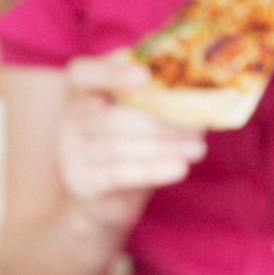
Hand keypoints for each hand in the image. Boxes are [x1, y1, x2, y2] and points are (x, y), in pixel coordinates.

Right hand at [57, 54, 207, 237]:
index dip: (111, 72)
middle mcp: (70, 120)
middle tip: (198, 127)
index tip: (145, 75)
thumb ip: (156, 99)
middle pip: (110, 117)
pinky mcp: (82, 182)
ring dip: (163, 147)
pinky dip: (152, 170)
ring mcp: (71, 152)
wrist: (103, 202)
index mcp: (82, 93)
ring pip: (117, 147)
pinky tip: (180, 168)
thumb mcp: (138, 118)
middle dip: (158, 122)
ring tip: (198, 149)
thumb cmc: (127, 149)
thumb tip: (202, 90)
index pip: (84, 73)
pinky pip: (118, 174)